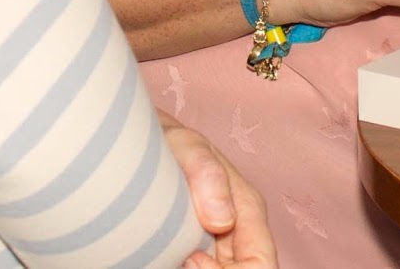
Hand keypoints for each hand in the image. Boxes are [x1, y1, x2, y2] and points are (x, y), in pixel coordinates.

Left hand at [162, 117, 276, 268]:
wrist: (140, 147)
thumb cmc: (167, 142)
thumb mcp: (186, 146)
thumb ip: (208, 174)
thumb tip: (222, 220)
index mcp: (248, 210)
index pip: (259, 262)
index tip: (190, 259)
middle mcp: (239, 233)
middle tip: (181, 260)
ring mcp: (219, 246)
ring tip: (172, 257)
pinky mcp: (197, 253)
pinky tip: (168, 258)